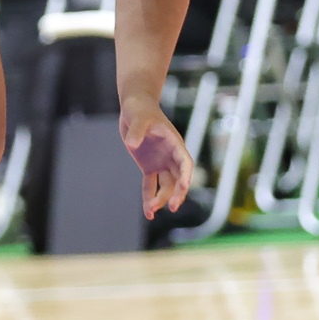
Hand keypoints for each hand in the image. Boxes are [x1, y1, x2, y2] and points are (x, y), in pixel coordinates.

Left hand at [119, 101, 195, 219]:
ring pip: (166, 186)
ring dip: (160, 199)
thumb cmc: (140, 109)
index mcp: (174, 143)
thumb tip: (132, 145)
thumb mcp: (138, 118)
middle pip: (178, 179)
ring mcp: (161, 162)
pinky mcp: (149, 167)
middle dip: (176, 193)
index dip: (186, 176)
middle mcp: (171, 156)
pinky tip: (147, 212)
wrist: (134, 107)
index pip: (185, 163)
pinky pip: (151, 185)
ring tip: (150, 212)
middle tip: (171, 207)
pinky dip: (149, 197)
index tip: (183, 187)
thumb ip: (136, 131)